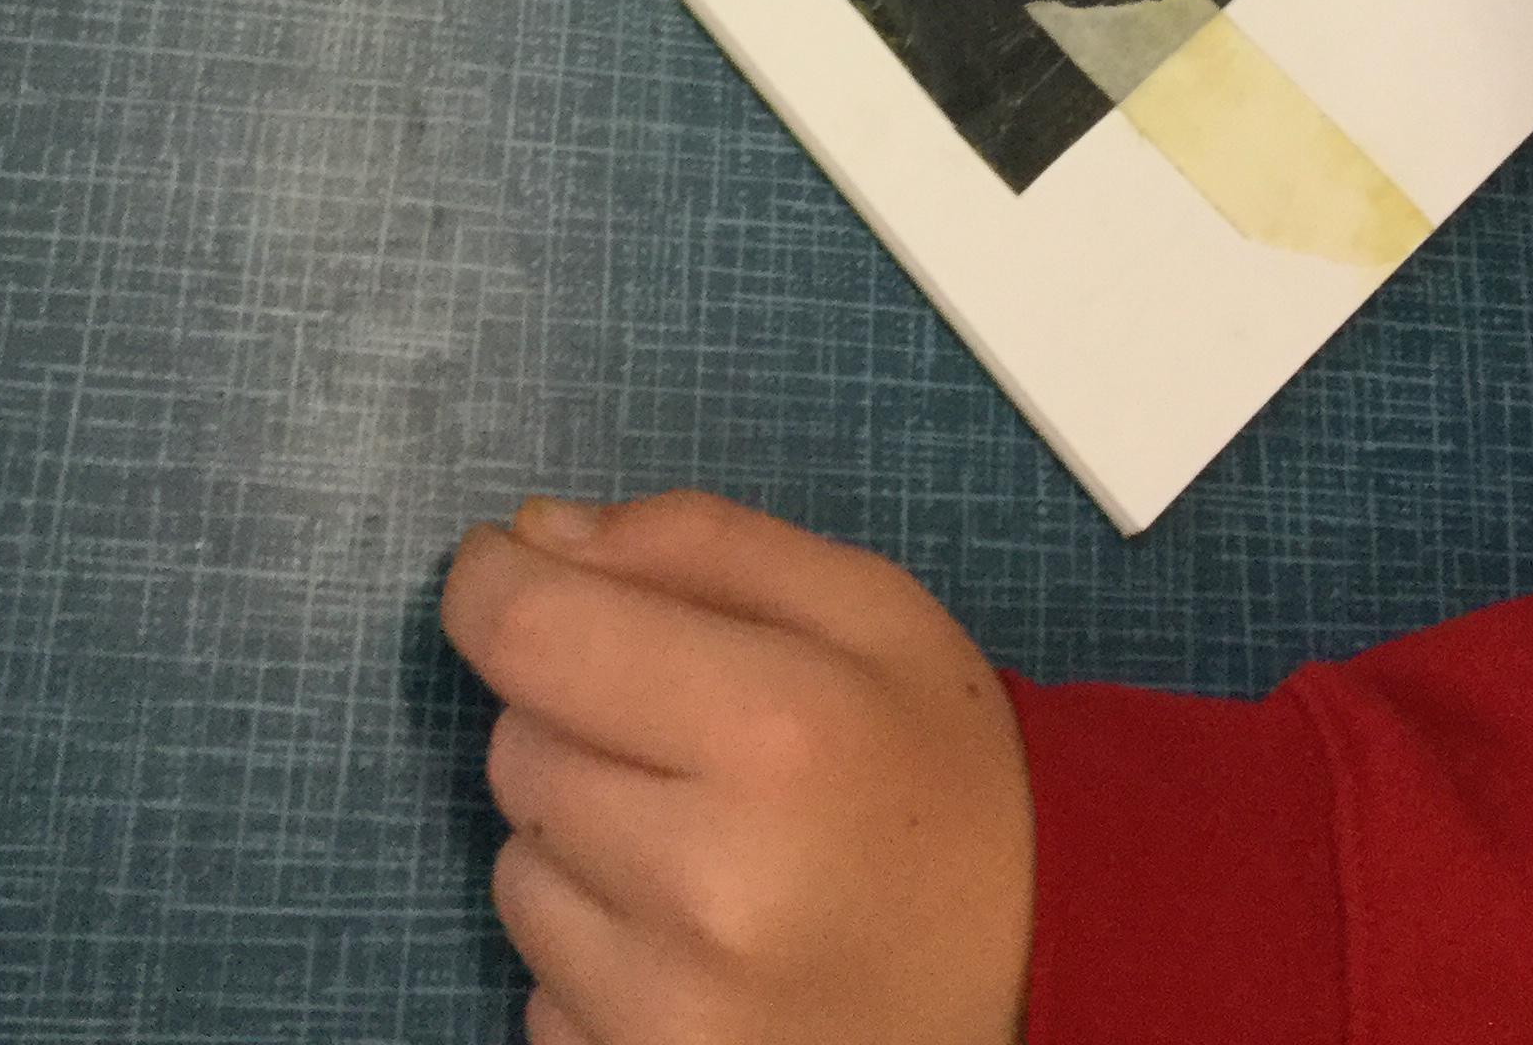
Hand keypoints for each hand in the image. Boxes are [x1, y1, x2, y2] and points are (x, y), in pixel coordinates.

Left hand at [442, 490, 1034, 1044]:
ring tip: (703, 838)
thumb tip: (533, 536)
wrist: (1040, 972)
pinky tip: (698, 936)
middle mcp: (709, 880)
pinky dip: (596, 947)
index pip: (531, 634)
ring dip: (578, 835)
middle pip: (515, 744)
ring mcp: (672, 1009)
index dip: (492, 582)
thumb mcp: (864, 606)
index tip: (506, 568)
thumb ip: (697, 545)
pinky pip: (540, 984)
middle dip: (573, 710)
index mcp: (774, 728)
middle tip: (685, 728)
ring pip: (513, 868)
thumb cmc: (943, 767)